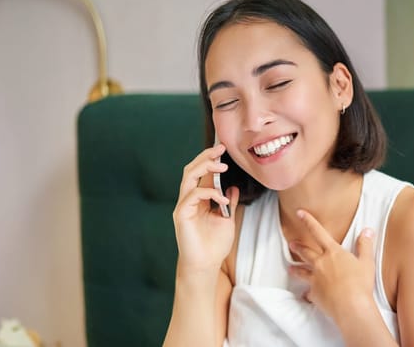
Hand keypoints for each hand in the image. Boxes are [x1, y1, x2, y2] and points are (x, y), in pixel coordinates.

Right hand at [172, 144, 239, 274]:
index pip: (200, 173)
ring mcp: (183, 206)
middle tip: (220, 149)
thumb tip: (233, 187)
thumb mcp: (227, 219)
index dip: (209, 159)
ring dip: (205, 168)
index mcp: (198, 199)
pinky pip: (192, 195)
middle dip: (205, 157)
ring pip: (188, 177)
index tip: (223, 149)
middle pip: (191, 169)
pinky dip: (209, 193)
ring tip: (222, 167)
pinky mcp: (181, 214)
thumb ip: (229, 203)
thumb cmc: (215, 245)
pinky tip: (223, 200)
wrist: (206, 265)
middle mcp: (188, 199)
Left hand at [288, 210, 377, 321]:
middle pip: (306, 252)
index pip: (318, 232)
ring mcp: (315, 279)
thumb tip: (367, 231)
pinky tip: (305, 295)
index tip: (300, 213)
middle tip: (291, 243)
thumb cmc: (360, 284)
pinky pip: (308, 293)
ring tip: (290, 268)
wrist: (351, 306)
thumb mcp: (366, 262)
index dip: (308, 221)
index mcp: (333, 252)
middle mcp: (321, 264)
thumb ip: (365, 245)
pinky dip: (306, 293)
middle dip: (298, 247)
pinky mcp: (314, 294)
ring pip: (301, 271)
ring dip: (295, 269)